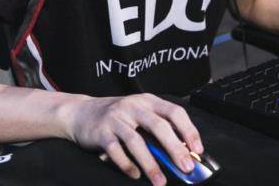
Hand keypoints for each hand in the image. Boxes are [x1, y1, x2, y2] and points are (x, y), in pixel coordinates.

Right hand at [62, 92, 202, 184]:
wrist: (80, 112)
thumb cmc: (117, 117)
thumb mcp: (139, 114)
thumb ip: (158, 129)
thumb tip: (183, 153)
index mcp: (148, 101)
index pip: (174, 112)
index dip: (189, 130)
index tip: (197, 149)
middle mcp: (133, 106)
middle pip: (159, 126)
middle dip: (175, 149)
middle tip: (186, 167)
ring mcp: (116, 118)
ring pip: (137, 141)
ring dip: (151, 164)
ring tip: (160, 181)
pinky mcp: (101, 132)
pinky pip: (116, 151)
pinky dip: (127, 165)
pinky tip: (136, 175)